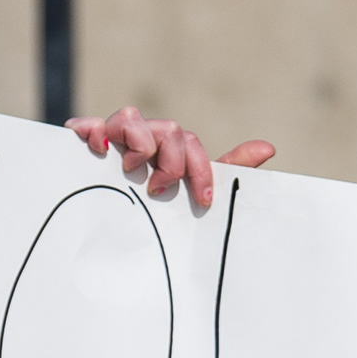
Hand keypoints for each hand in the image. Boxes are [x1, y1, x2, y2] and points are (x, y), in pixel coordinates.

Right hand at [62, 106, 273, 211]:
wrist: (114, 239)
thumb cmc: (159, 212)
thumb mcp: (194, 194)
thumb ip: (228, 170)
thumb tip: (269, 147)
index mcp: (170, 152)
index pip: (190, 144)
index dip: (199, 169)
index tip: (202, 200)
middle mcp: (146, 141)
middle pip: (168, 130)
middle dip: (172, 162)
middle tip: (160, 191)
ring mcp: (116, 140)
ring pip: (132, 118)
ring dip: (140, 144)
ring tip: (132, 173)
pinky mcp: (88, 144)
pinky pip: (91, 124)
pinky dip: (93, 129)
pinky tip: (99, 149)